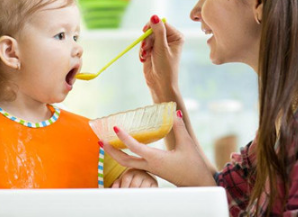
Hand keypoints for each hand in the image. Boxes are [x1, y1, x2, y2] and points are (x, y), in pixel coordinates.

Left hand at [101, 111, 215, 186]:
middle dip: (110, 151)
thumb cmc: (193, 166)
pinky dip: (125, 157)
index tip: (115, 128)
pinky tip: (123, 150)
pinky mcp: (153, 170)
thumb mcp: (187, 144)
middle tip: (100, 141)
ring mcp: (150, 169)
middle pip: (124, 161)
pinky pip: (134, 164)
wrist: (198, 184)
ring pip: (127, 164)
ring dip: (115, 154)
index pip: (135, 148)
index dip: (124, 137)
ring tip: (106, 144)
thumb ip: (179, 127)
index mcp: (156, 159)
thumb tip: (175, 112)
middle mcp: (150, 165)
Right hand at [139, 15, 183, 101]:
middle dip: (147, 39)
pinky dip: (142, 51)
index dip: (152, 26)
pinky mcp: (152, 50)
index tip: (144, 32)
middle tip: (145, 48)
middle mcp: (169, 39)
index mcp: (176, 36)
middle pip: (153, 30)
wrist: (160, 84)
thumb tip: (154, 16)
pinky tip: (144, 59)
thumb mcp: (161, 48)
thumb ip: (158, 31)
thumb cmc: (165, 67)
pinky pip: (143, 45)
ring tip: (145, 55)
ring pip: (146, 38)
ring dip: (144, 46)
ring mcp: (160, 45)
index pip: (162, 24)